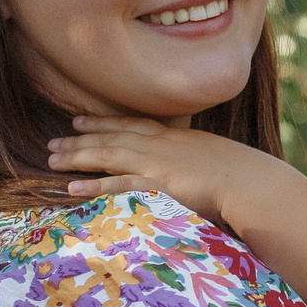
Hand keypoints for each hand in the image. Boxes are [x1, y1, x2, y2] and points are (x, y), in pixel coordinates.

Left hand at [44, 115, 281, 228]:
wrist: (255, 183)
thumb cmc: (244, 177)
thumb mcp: (218, 161)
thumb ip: (199, 163)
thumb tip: (192, 169)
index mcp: (177, 138)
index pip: (132, 125)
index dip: (104, 122)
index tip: (80, 119)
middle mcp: (163, 145)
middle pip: (113, 136)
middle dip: (81, 137)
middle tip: (53, 140)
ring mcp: (158, 162)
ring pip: (108, 154)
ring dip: (78, 155)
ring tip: (51, 159)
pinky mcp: (158, 183)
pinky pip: (118, 183)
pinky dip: (94, 184)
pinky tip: (71, 187)